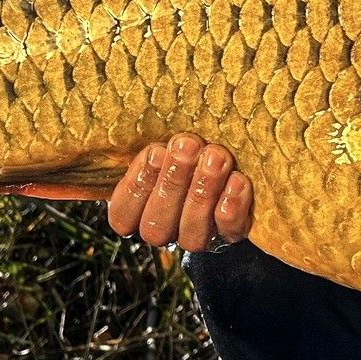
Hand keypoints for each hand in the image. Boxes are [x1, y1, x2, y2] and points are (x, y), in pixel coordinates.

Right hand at [106, 132, 251, 251]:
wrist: (228, 157)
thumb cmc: (186, 147)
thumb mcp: (163, 144)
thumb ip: (153, 146)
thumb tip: (139, 122)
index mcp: (138, 212)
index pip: (123, 215)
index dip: (138, 186)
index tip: (156, 151)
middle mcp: (165, 231)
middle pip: (156, 226)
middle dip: (173, 182)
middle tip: (188, 146)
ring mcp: (197, 237)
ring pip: (192, 234)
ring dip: (203, 191)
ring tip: (215, 156)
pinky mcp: (230, 235)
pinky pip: (230, 231)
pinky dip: (233, 207)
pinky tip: (237, 180)